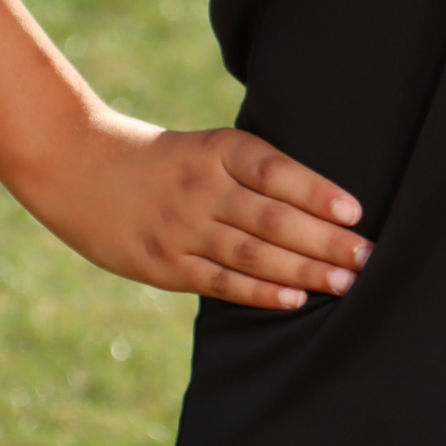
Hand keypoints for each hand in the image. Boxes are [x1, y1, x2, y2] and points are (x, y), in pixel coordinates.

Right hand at [25, 117, 371, 311]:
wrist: (76, 167)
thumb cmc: (161, 159)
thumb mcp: (204, 146)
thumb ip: (252, 170)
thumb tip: (324, 206)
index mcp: (216, 148)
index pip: (274, 170)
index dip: (316, 192)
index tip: (356, 211)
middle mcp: (200, 187)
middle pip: (272, 218)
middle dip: (325, 241)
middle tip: (369, 257)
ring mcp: (180, 228)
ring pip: (251, 254)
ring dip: (304, 271)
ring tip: (346, 282)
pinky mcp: (164, 264)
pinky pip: (220, 282)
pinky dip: (260, 293)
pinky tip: (295, 299)